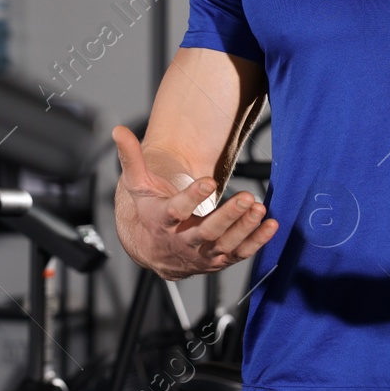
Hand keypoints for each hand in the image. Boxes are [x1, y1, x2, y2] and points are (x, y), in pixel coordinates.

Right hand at [112, 124, 278, 280]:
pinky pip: (240, 253)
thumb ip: (131, 158)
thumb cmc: (149, 211)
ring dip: (244, 227)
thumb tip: (119, 130)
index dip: (192, 197)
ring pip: (225, 244)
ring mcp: (201, 253)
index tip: (208, 181)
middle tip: (246, 197)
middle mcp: (181, 242)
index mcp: (161, 222)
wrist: (153, 250)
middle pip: (206, 232)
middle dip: (227, 216)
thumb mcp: (138, 185)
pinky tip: (270, 225)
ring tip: (258, 207)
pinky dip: (257, 241)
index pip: (176, 211)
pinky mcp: (218, 259)